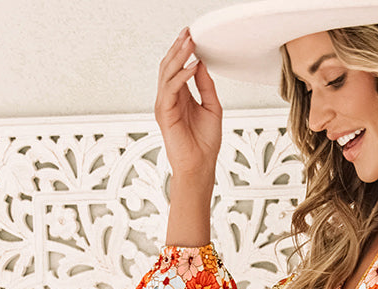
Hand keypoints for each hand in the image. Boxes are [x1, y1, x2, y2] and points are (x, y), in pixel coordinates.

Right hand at [155, 27, 222, 181]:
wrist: (200, 166)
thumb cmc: (205, 144)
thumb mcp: (212, 108)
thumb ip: (206, 86)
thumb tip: (202, 64)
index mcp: (179, 97)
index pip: (176, 67)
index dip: (183, 51)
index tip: (192, 37)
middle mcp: (170, 99)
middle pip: (169, 66)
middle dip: (178, 48)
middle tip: (188, 33)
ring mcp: (165, 105)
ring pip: (167, 73)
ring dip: (179, 57)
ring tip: (190, 44)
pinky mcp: (165, 114)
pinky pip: (171, 89)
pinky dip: (181, 77)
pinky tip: (192, 67)